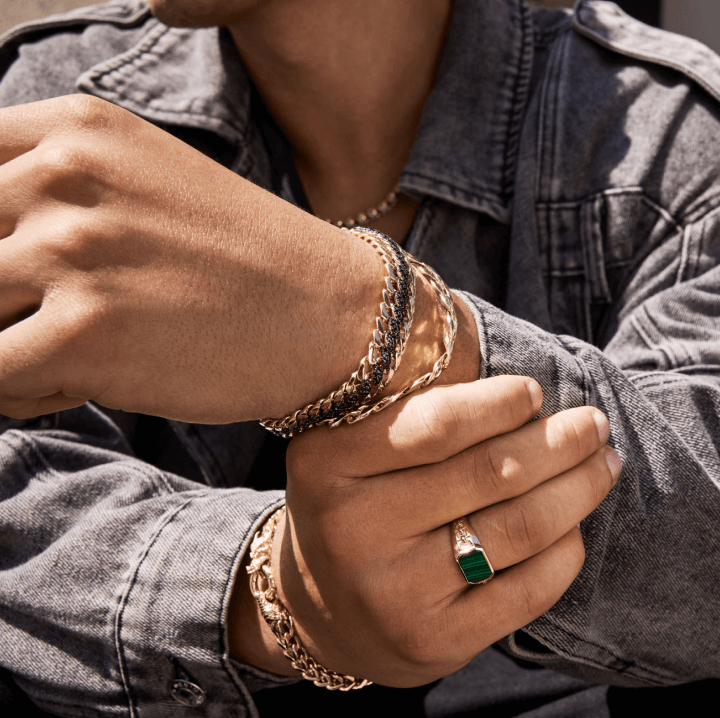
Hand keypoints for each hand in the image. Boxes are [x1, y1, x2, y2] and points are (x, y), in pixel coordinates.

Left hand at [0, 96, 384, 421]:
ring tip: (78, 349)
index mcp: (76, 130)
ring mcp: (71, 252)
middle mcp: (64, 177)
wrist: (326, 313)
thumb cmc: (245, 261)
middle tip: (60, 316)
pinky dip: (25, 388)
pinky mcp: (85, 331)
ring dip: (12, 344)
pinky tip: (84, 380)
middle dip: (3, 299)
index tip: (24, 274)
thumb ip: (52, 198)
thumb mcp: (144, 187)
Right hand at [230, 376, 620, 685]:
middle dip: (560, 443)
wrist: (322, 606)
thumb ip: (413, 414)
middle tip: (594, 423)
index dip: (500, 404)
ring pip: (517, 528)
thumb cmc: (351, 506)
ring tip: (604, 464)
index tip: (536, 392)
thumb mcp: (351, 447)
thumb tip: (521, 395)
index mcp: (328, 463)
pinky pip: (527, 591)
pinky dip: (565, 552)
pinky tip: (575, 526)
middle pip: (488, 474)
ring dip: (578, 489)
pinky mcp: (434, 641)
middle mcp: (354, 529)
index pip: (436, 424)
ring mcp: (394, 592)